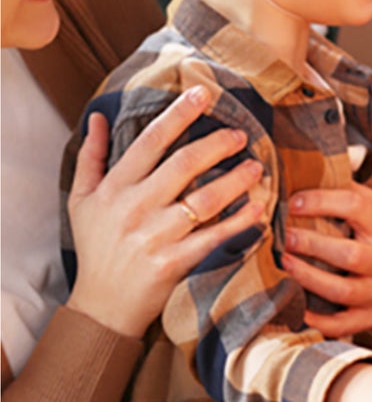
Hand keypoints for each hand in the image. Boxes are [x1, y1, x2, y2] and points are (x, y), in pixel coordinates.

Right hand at [67, 87, 264, 338]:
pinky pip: (213, 237)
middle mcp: (133, 209)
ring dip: (236, 180)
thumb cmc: (96, 247)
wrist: (101, 309)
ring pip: (204, 200)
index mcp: (114, 189)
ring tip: (256, 167)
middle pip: (184, 165)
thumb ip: (91, 157)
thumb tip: (99, 117)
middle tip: (241, 134)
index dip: (178, 114)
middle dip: (218, 143)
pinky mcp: (172, 264)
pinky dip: (239, 223)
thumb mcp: (81, 201)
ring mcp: (153, 237)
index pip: (150, 141)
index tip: (204, 92)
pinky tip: (259, 209)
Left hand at [282, 184, 371, 336]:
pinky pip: (343, 324)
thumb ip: (344, 189)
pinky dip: (318, 319)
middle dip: (312, 244)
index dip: (322, 202)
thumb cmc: (371, 234)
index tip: (294, 201)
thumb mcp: (367, 207)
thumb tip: (307, 165)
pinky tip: (296, 306)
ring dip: (308, 279)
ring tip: (283, 266)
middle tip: (282, 237)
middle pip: (349, 254)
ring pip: (342, 291)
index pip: (356, 207)